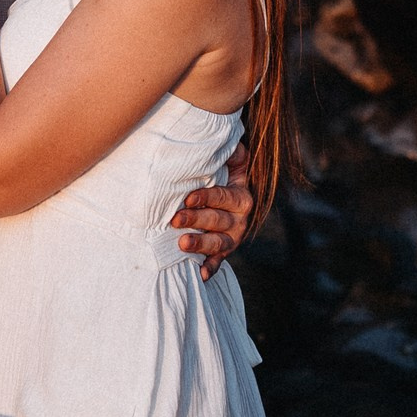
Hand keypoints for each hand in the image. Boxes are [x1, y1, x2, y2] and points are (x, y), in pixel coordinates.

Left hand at [171, 138, 253, 281]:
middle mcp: (239, 218)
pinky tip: (200, 275)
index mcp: (241, 196)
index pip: (223, 196)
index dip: (206, 197)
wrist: (225, 193)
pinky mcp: (224, 251)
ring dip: (201, 244)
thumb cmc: (221, 172)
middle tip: (175, 220)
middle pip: (218, 220)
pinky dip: (210, 268)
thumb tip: (229, 141)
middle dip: (197, 220)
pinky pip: (218, 262)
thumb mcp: (230, 159)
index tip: (188, 198)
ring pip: (218, 243)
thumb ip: (231, 152)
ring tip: (182, 244)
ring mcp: (232, 237)